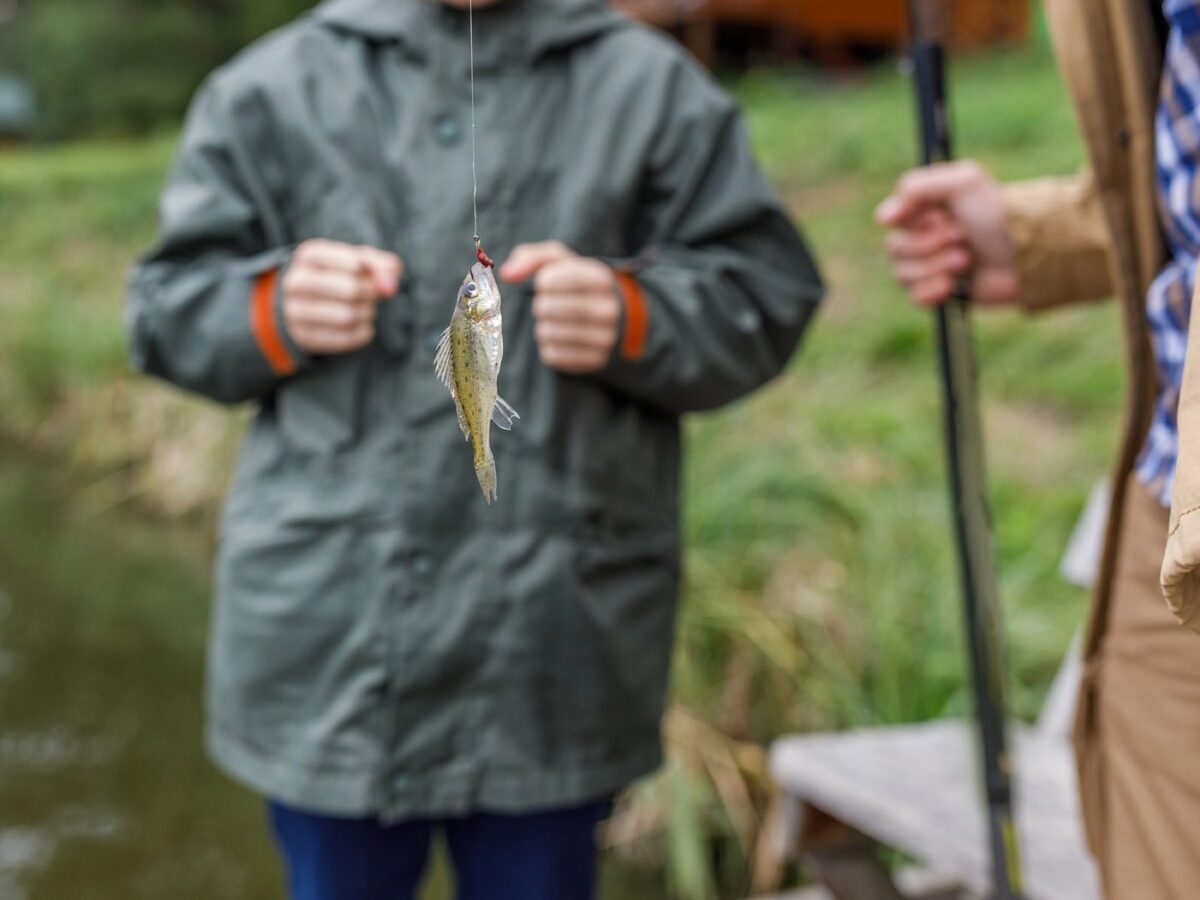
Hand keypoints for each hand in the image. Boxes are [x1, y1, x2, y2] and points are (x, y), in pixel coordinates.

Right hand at [282, 239, 401, 353]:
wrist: (308, 299)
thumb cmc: (340, 274)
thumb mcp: (360, 260)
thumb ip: (382, 265)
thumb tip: (390, 286)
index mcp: (309, 255)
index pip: (355, 263)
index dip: (374, 273)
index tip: (373, 276)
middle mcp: (296, 281)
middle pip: (351, 290)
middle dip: (371, 294)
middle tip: (372, 294)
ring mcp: (295, 310)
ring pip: (348, 317)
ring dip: (367, 313)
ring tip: (365, 308)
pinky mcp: (303, 336)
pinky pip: (346, 338)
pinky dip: (363, 332)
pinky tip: (360, 324)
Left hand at [500, 241, 619, 373]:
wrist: (612, 317)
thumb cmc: (577, 285)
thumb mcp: (561, 263)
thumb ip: (531, 258)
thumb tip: (507, 274)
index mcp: (601, 278)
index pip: (550, 280)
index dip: (542, 283)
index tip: (550, 284)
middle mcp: (608, 308)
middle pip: (546, 308)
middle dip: (541, 306)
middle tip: (552, 305)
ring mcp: (604, 337)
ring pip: (548, 333)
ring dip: (544, 327)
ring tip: (557, 322)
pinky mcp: (594, 360)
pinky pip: (553, 355)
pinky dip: (549, 346)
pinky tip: (562, 339)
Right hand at [875, 160, 1018, 306]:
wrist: (1029, 254)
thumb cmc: (999, 213)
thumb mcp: (964, 182)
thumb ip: (918, 186)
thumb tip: (882, 217)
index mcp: (926, 209)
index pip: (890, 217)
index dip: (907, 220)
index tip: (934, 217)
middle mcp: (923, 237)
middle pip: (894, 248)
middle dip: (928, 245)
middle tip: (962, 238)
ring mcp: (930, 266)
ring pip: (902, 274)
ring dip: (935, 267)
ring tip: (965, 261)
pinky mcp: (939, 293)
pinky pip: (915, 297)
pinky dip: (932, 291)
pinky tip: (953, 285)